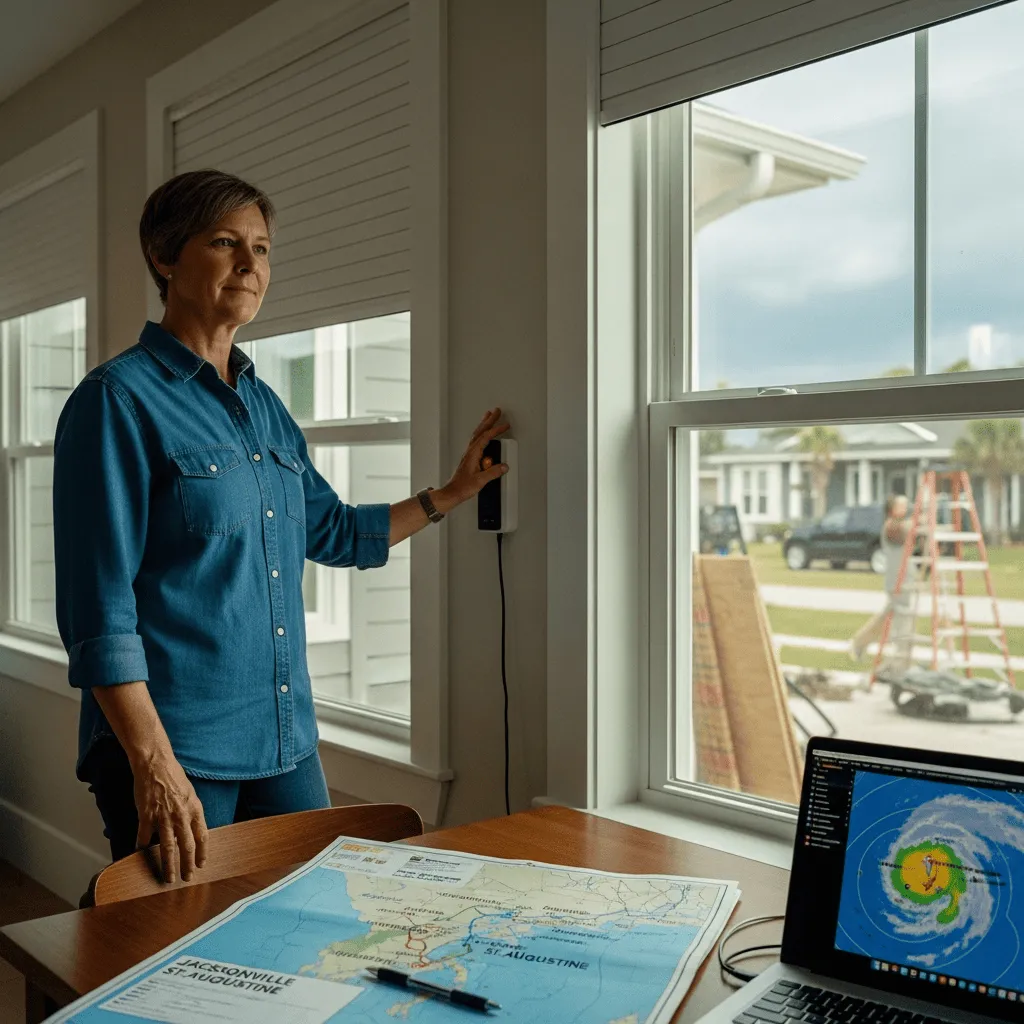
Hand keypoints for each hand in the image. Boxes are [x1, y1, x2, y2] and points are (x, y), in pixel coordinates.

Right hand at [132, 752, 207, 882]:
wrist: (156, 764)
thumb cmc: (174, 776)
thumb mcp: (190, 793)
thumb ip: (191, 811)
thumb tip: (192, 829)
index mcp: (195, 808)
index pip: (202, 836)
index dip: (202, 852)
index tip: (201, 864)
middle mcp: (181, 815)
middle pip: (187, 846)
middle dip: (188, 865)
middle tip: (187, 878)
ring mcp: (163, 817)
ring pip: (168, 847)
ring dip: (169, 865)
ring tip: (169, 878)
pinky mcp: (146, 816)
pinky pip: (144, 838)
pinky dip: (142, 848)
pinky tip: (141, 855)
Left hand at [437, 408, 509, 508]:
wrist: (453, 492)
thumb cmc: (462, 487)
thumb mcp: (481, 480)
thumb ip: (493, 472)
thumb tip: (504, 466)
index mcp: (472, 454)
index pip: (486, 437)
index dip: (496, 430)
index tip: (505, 425)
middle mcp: (469, 451)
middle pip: (480, 431)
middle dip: (489, 420)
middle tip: (496, 411)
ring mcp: (468, 454)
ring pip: (477, 434)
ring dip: (484, 424)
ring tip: (489, 416)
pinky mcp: (469, 458)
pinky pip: (476, 441)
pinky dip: (481, 433)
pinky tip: (484, 435)